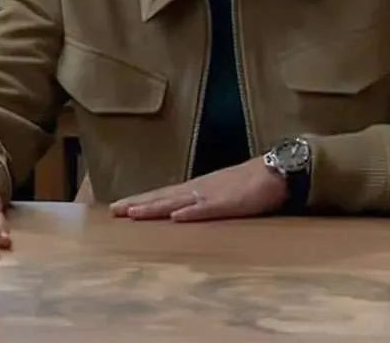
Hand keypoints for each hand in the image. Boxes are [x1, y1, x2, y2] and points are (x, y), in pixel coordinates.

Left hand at [110, 157, 287, 222]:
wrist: (276, 171)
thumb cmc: (251, 183)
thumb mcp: (222, 192)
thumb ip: (204, 201)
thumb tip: (183, 212)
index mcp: (198, 188)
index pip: (163, 195)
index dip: (142, 201)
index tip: (119, 208)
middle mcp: (199, 189)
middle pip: (163, 197)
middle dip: (138, 204)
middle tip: (113, 211)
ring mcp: (213, 194)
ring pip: (178, 202)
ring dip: (155, 208)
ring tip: (134, 213)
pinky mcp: (229, 203)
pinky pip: (208, 209)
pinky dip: (191, 213)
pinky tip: (176, 217)